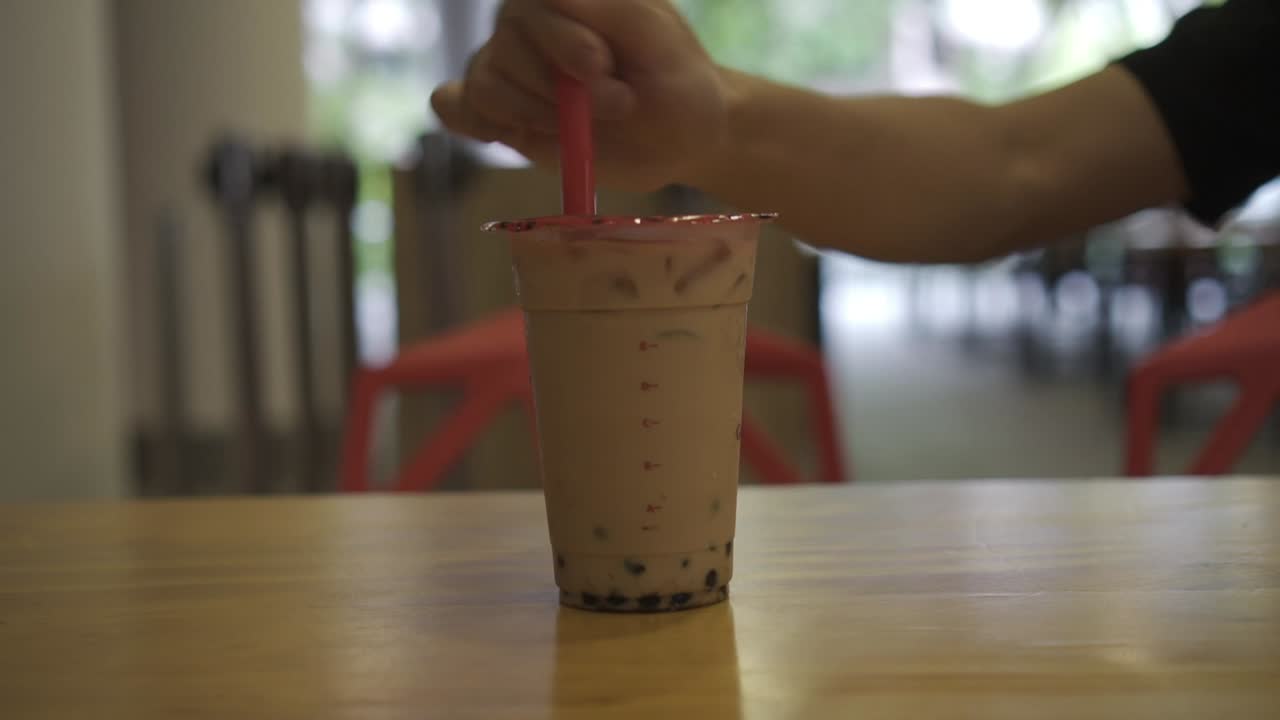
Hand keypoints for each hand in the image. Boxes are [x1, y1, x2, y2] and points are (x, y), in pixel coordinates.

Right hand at [430, 0, 732, 191]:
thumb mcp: (659, 42)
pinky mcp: (502, 113)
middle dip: (559, 87)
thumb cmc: (676, 82)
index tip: (603, 68)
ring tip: (581, 128)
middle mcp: (528, 23)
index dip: (563, 40)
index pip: (535, 3)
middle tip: (618, 105)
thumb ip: (609, 11)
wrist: (679, 138)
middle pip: (507, 44)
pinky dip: (471, 121)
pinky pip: (458, 107)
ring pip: (486, 84)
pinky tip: (501, 134)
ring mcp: (510, 67)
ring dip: (534, 113)